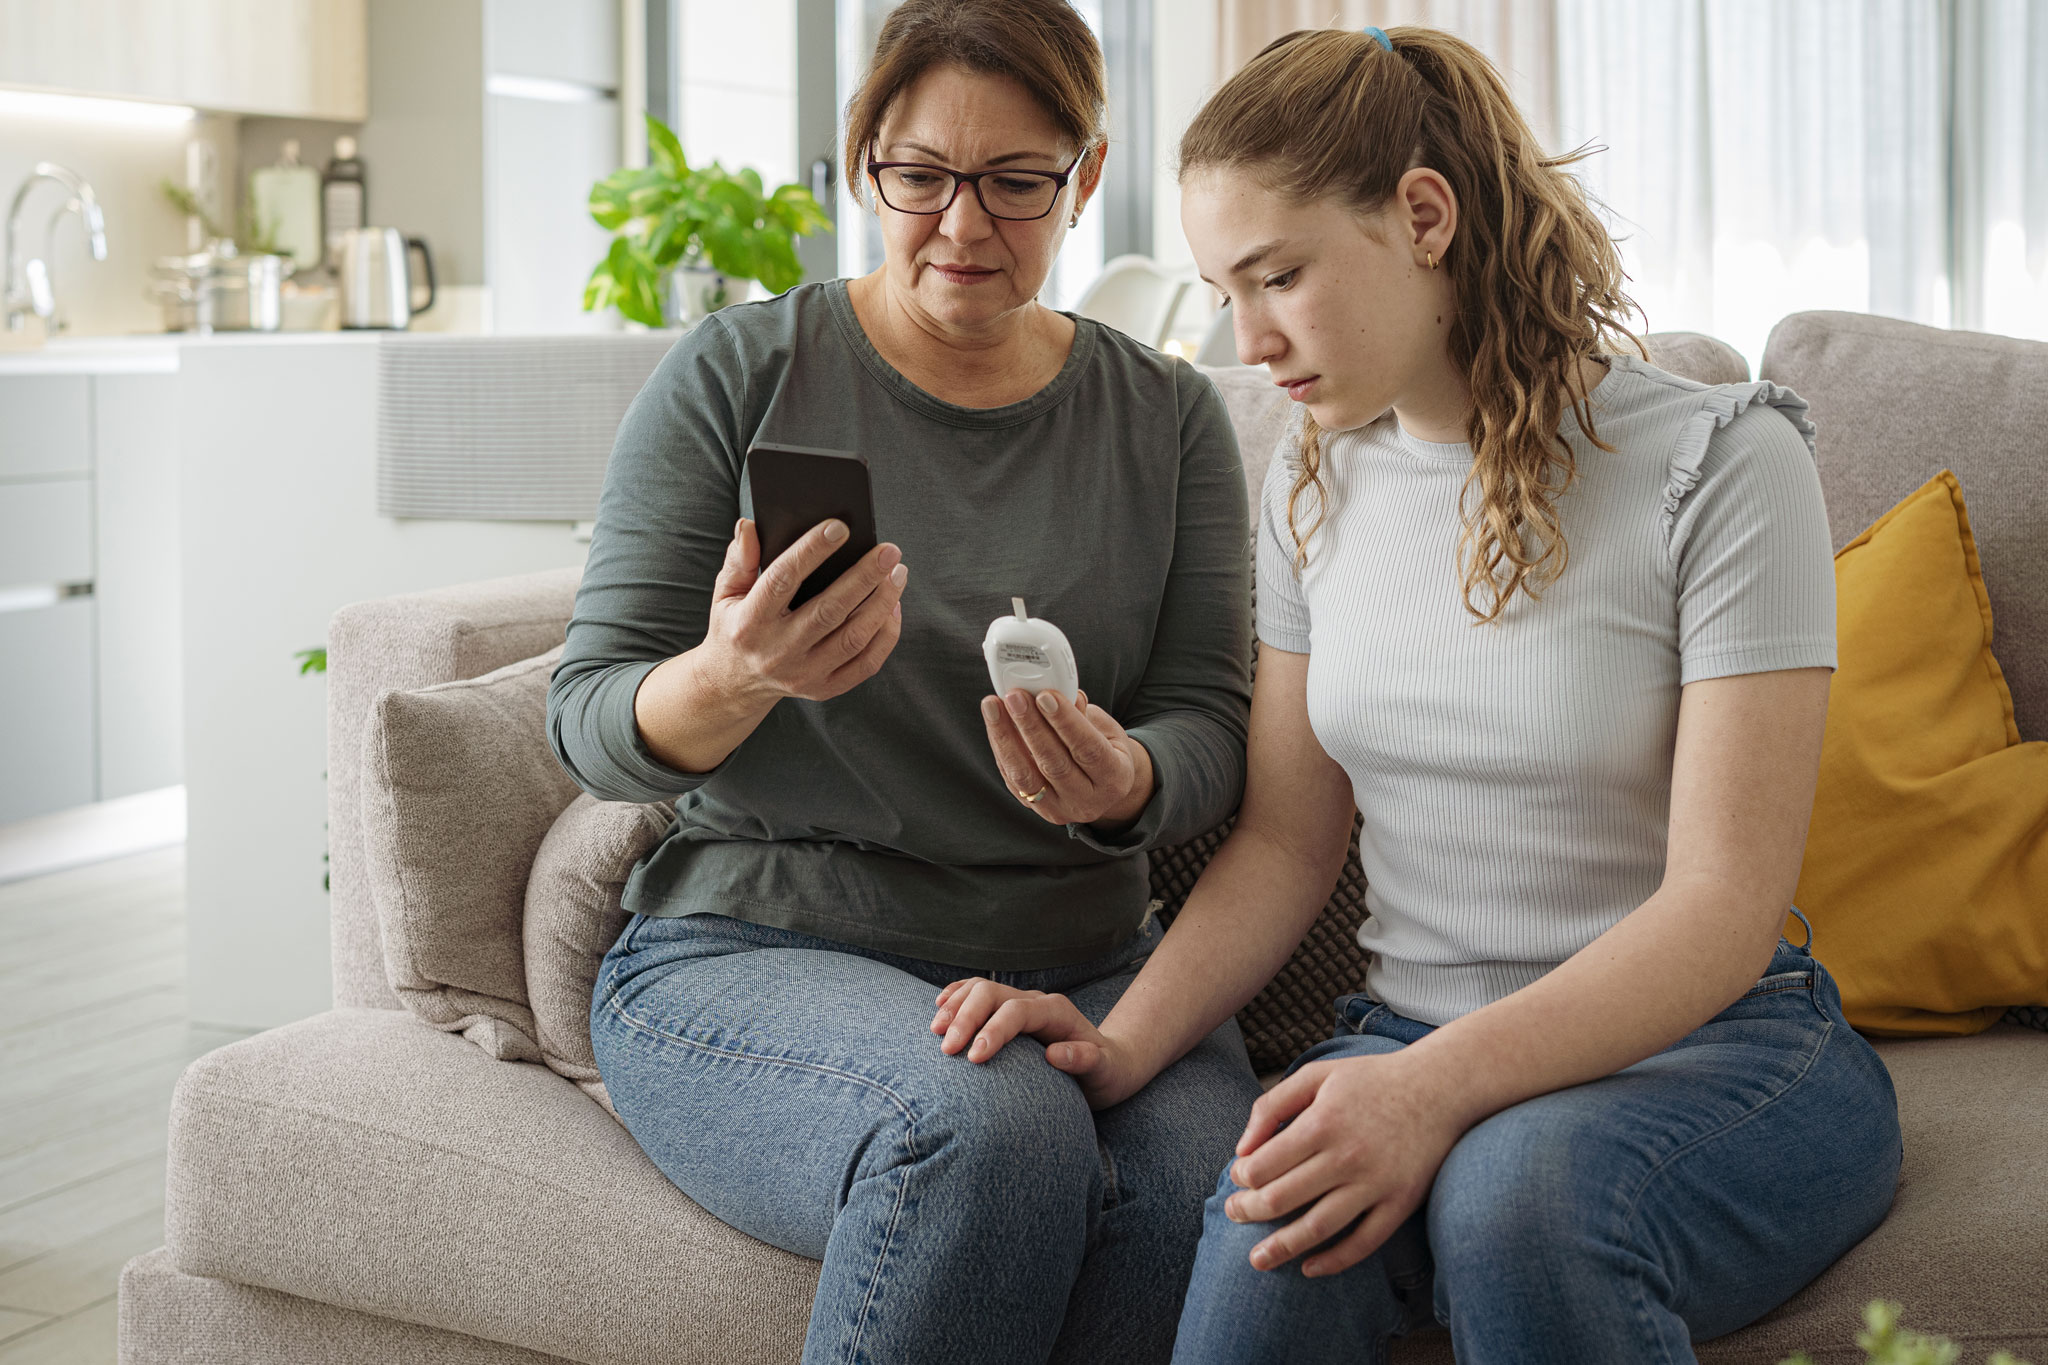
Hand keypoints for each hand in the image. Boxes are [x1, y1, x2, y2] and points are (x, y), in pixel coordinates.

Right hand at [703, 517, 907, 703]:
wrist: (734, 684)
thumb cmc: (735, 626)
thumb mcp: (726, 593)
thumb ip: (739, 559)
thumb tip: (749, 525)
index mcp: (750, 622)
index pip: (783, 579)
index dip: (812, 551)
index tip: (840, 527)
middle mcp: (777, 652)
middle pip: (829, 610)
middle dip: (864, 577)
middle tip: (889, 550)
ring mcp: (803, 674)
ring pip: (854, 637)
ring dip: (882, 603)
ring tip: (897, 573)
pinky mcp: (824, 689)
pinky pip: (866, 663)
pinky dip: (886, 634)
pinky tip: (893, 607)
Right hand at [930, 978, 1151, 1110]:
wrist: (1109, 1063)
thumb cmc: (1106, 1072)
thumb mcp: (1105, 1072)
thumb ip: (1085, 1061)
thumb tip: (1054, 1054)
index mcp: (1056, 1012)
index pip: (1016, 1011)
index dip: (992, 1030)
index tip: (974, 1057)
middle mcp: (1035, 1001)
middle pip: (991, 993)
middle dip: (965, 1017)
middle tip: (946, 1049)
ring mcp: (1020, 1001)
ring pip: (980, 989)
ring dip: (955, 1006)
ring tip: (935, 1031)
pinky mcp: (1008, 1009)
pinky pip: (977, 993)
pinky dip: (956, 996)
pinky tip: (939, 1008)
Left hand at [981, 687, 1153, 827]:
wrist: (1100, 788)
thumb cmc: (1105, 750)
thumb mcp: (1107, 731)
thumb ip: (1084, 715)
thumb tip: (1057, 693)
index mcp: (1114, 778)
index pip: (1088, 749)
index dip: (1065, 721)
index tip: (1045, 695)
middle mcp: (1088, 800)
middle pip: (1054, 764)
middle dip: (1031, 726)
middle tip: (1015, 697)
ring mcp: (1059, 809)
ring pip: (1026, 777)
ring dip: (1005, 738)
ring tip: (993, 706)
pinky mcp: (1034, 808)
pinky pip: (1011, 779)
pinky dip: (1000, 748)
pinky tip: (994, 722)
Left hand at [1224, 1051, 1466, 1276]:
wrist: (1440, 1087)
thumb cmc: (1370, 1080)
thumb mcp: (1317, 1075)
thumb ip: (1272, 1105)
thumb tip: (1241, 1149)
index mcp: (1323, 1122)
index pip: (1266, 1165)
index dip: (1243, 1178)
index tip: (1237, 1179)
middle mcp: (1347, 1156)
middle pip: (1284, 1198)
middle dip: (1249, 1212)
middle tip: (1233, 1214)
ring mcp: (1376, 1183)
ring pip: (1318, 1227)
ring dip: (1282, 1248)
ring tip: (1257, 1259)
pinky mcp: (1401, 1202)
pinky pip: (1364, 1242)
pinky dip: (1334, 1261)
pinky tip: (1310, 1267)